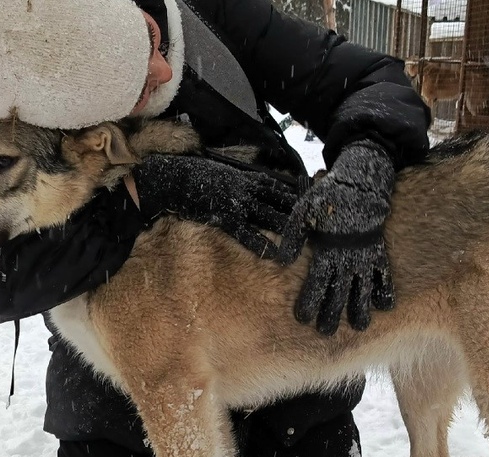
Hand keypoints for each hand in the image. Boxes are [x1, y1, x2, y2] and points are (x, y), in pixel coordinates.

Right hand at [133, 154, 298, 258]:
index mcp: (246, 177)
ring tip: (306, 240)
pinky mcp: (225, 217)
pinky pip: (247, 232)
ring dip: (287, 228)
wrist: (169, 179)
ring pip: (270, 216)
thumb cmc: (192, 174)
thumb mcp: (220, 170)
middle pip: (280, 202)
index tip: (314, 201)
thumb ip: (238, 177)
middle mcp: (247, 189)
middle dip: (299, 213)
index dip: (297, 195)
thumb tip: (252, 183)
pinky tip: (275, 253)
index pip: (278, 186)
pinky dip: (262, 243)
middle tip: (319, 223)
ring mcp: (237, 203)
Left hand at [277, 140, 396, 334]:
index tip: (303, 318)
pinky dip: (385, 290)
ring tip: (360, 328)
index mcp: (326, 250)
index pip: (316, 283)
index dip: (310, 301)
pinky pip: (384, 274)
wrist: (360, 185)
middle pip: (339, 292)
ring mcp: (365, 256)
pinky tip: (385, 308)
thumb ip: (293, 238)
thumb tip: (281, 260)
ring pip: (363, 287)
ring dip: (360, 308)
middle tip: (326, 332)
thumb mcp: (303, 213)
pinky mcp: (379, 251)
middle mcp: (347, 258)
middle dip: (332, 313)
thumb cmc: (327, 199)